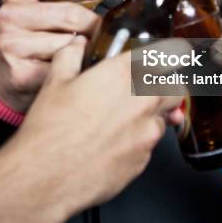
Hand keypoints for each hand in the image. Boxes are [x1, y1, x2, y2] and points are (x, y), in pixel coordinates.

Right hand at [0, 0, 99, 111]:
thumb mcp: (49, 12)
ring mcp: (10, 42)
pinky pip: (66, 65)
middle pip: (70, 12)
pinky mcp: (18, 70)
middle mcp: (9, 13)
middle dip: (92, 26)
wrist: (14, 81)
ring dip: (85, 50)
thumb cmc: (40, 41)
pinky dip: (76, 69)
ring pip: (71, 42)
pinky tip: (67, 71)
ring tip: (74, 55)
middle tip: (93, 35)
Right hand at [0, 37, 182, 222]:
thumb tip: (77, 45)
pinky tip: (114, 143)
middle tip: (147, 88)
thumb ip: (71, 55)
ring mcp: (146, 133)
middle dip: (166, 87)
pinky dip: (139, 142)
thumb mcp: (55, 81)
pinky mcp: (143, 161)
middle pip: (176, 87)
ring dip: (152, 116)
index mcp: (124, 74)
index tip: (168, 54)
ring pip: (165, 119)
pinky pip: (149, 146)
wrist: (45, 177)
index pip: (168, 54)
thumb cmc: (51, 130)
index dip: (170, 53)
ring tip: (123, 119)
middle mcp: (143, 101)